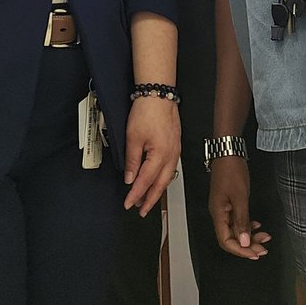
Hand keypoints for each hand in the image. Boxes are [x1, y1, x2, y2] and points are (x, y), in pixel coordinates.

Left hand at [122, 96, 180, 215]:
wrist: (158, 95)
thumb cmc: (147, 112)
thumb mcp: (133, 137)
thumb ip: (132, 160)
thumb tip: (129, 178)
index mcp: (160, 155)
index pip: (145, 182)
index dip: (136, 195)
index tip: (129, 204)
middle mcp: (171, 156)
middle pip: (160, 184)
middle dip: (150, 199)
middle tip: (141, 209)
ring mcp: (175, 151)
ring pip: (167, 177)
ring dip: (157, 190)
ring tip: (147, 199)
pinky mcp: (176, 145)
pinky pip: (170, 168)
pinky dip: (163, 178)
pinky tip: (157, 179)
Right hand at [209, 157, 269, 259]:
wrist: (228, 151)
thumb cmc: (231, 170)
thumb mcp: (240, 197)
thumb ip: (242, 221)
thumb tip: (244, 242)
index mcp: (218, 213)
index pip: (226, 241)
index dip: (240, 250)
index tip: (255, 253)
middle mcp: (219, 212)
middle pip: (232, 237)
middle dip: (248, 245)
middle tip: (263, 248)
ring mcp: (224, 207)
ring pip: (236, 229)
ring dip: (250, 235)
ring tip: (264, 237)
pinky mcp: (229, 201)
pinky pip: (237, 220)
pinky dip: (248, 225)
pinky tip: (256, 225)